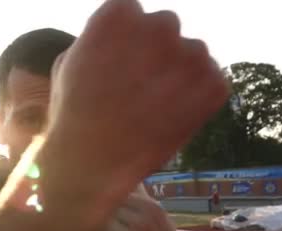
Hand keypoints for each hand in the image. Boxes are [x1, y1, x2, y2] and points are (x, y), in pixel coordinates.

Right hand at [46, 0, 229, 202]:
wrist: (92, 164)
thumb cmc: (72, 115)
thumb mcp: (68, 63)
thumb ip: (98, 39)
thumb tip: (120, 38)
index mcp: (120, 13)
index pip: (130, 12)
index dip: (122, 40)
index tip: (116, 64)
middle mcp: (161, 24)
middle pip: (163, 27)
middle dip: (153, 52)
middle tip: (136, 87)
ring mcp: (192, 53)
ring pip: (190, 53)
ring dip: (176, 74)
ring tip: (151, 109)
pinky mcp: (213, 84)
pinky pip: (209, 81)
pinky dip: (195, 98)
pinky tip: (168, 118)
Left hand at [102, 193, 198, 230]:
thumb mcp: (156, 210)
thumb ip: (141, 193)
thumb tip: (129, 172)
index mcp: (150, 207)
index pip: (120, 194)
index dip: (115, 196)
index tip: (112, 198)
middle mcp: (141, 222)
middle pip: (112, 207)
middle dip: (110, 210)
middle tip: (110, 212)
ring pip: (106, 221)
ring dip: (108, 222)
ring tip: (114, 225)